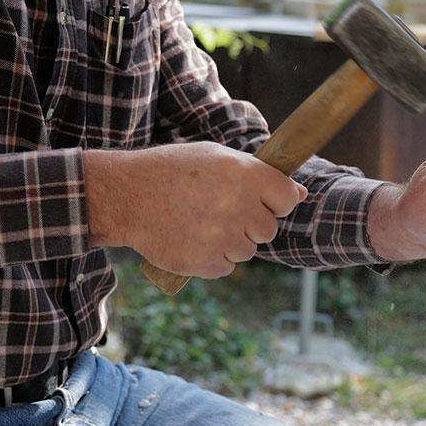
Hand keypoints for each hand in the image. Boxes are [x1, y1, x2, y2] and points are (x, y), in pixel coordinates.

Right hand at [84, 142, 305, 277]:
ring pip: (248, 251)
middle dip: (251, 223)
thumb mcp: (216, 158)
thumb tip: (299, 194)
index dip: (274, 200)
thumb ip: (259, 175)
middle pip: (269, 229)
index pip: (287, 198)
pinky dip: (212, 258)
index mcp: (244, 175)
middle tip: (220, 210)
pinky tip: (191, 238)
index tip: (258, 199)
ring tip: (200, 222)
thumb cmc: (173, 172)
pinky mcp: (206, 263)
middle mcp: (238, 207)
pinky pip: (226, 267)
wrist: (126, 196)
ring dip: (231, 241)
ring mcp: (223, 238)